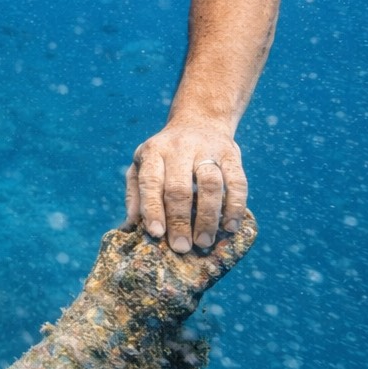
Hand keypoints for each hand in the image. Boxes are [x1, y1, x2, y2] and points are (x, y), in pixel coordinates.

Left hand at [124, 121, 248, 254]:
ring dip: (208, 217)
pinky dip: (235, 206)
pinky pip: (237, 182)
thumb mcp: (142, 165)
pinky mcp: (232, 154)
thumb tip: (130, 226)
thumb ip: (135, 194)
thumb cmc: (165, 155)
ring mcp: (207, 149)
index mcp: (154, 152)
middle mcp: (179, 148)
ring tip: (205, 242)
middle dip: (180, 221)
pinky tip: (230, 227)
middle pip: (180, 187)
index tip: (157, 234)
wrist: (200, 121)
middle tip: (182, 248)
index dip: (153, 209)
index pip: (151, 182)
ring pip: (210, 185)